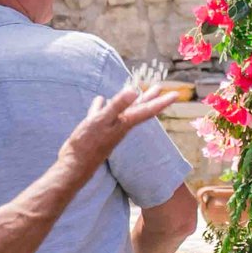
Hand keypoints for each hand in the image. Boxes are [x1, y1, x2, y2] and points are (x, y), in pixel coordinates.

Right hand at [60, 85, 180, 172]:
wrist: (75, 165)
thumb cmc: (87, 144)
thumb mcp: (101, 121)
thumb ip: (117, 106)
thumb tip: (133, 91)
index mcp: (124, 123)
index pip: (147, 110)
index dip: (161, 101)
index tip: (176, 94)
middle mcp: (120, 126)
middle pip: (139, 109)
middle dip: (150, 98)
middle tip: (160, 87)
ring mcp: (109, 129)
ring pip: (123, 111)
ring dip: (130, 101)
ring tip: (134, 91)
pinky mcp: (97, 131)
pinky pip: (105, 114)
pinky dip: (105, 105)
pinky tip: (100, 100)